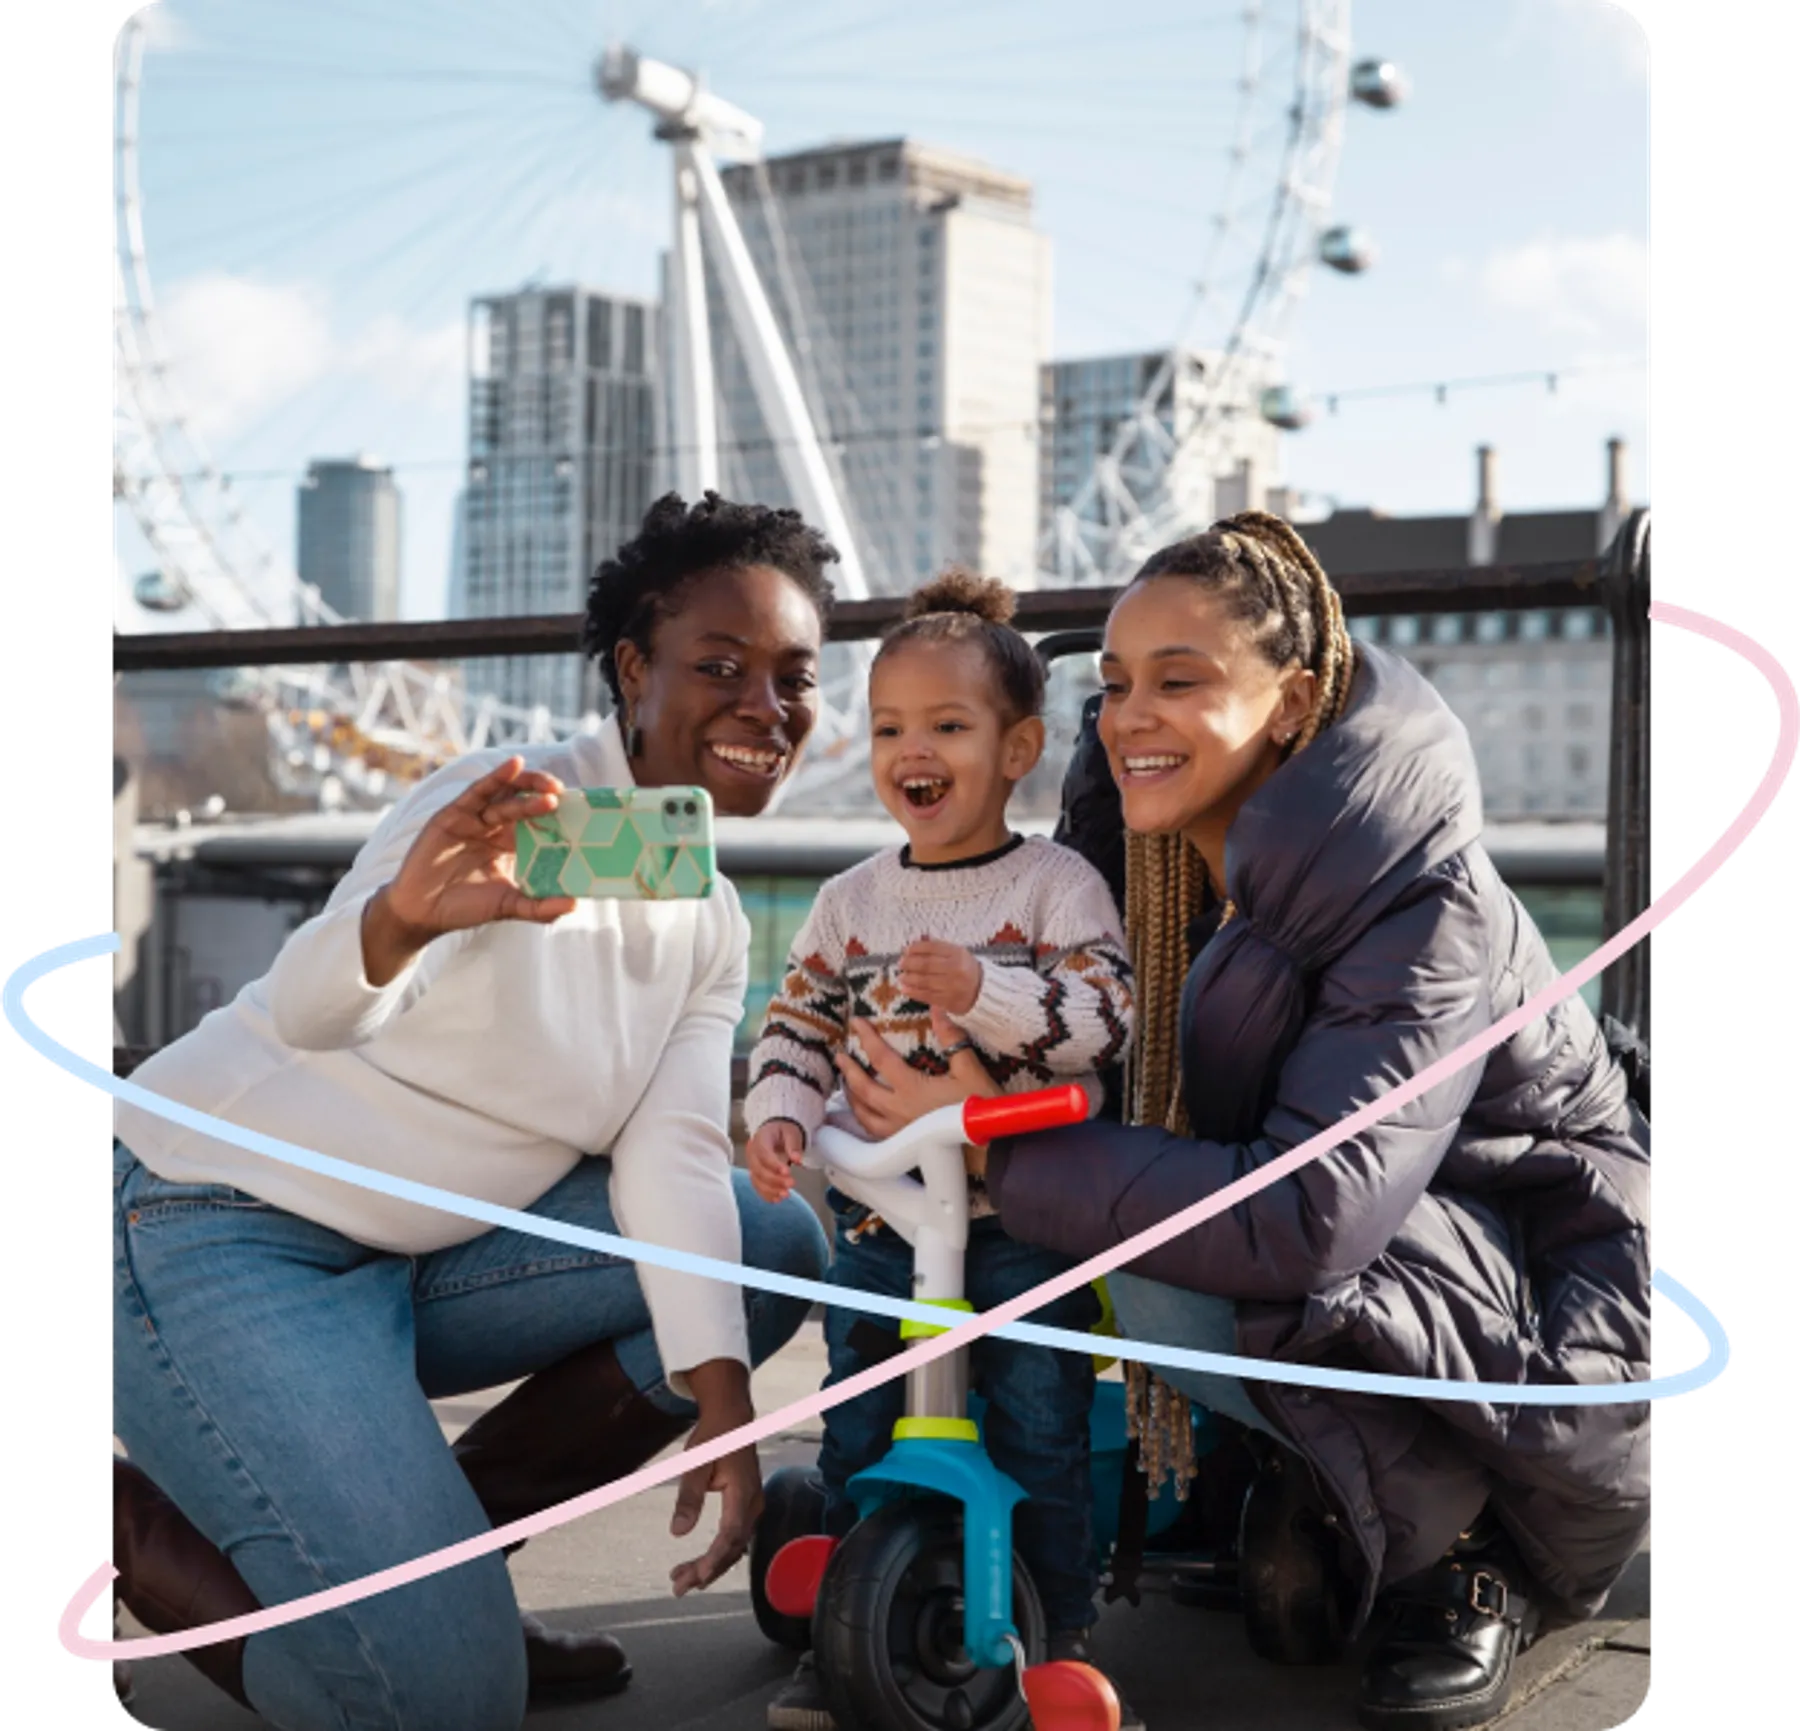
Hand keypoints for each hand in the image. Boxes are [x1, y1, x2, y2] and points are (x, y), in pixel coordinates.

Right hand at [363, 757, 575, 983]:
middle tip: (564, 795)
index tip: (583, 813)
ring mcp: (475, 819)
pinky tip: (515, 765)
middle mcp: (495, 828)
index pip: (540, 824)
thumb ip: (539, 907)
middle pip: (525, 803)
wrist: (421, 913)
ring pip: (506, 796)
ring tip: (550, 787)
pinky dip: (497, 777)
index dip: (559, 817)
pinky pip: (478, 791)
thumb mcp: (507, 907)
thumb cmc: (464, 908)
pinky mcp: (454, 813)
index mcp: (511, 846)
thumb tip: (575, 904)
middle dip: (545, 795)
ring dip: (528, 787)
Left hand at [668, 1368, 762, 1596]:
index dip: (714, 1559)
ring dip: (711, 1565)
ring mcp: (753, 1507)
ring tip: (682, 1580)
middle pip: (733, 1548)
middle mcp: (753, 1505)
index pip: (730, 1536)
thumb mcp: (695, 1464)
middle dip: (707, 1571)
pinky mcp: (747, 1507)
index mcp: (743, 1494)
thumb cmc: (714, 1438)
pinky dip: (718, 1554)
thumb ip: (688, 1498)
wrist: (732, 1418)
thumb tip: (677, 1533)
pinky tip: (701, 1564)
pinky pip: (735, 1538)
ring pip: (734, 1546)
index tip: (696, 1578)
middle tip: (678, 1587)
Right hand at [746, 1120, 805, 1202]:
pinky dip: (766, 1195)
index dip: (774, 1165)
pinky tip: (777, 1199)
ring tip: (786, 1194)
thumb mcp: (791, 1132)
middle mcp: (752, 1153)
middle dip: (775, 1180)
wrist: (774, 1132)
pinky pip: (757, 1187)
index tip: (787, 1171)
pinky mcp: (755, 1175)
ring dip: (771, 1190)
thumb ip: (793, 1145)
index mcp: (760, 1140)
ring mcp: (752, 1165)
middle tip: (791, 1183)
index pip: (763, 1154)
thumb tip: (797, 1159)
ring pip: (757, 1181)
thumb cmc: (782, 1131)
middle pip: (759, 1170)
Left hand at [835, 1009, 998, 1139]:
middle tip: (839, 1056)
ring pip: (863, 1114)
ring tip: (846, 1084)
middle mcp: (898, 1111)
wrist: (989, 1148)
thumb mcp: (970, 1070)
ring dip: (851, 1096)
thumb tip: (938, 1010)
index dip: (867, 1038)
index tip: (857, 1024)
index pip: (881, 1058)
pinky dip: (863, 1119)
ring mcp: (898, 1131)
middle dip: (848, 1070)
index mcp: (911, 1090)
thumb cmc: (982, 1108)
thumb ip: (952, 1039)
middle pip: (862, 1089)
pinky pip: (873, 1132)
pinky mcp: (904, 1145)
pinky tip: (865, 1114)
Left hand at [898, 940, 982, 1015]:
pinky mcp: (948, 1001)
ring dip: (909, 978)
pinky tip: (904, 988)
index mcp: (958, 953)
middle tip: (901, 963)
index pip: (932, 947)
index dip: (916, 948)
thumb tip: (918, 938)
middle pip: (926, 964)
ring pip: (924, 980)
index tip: (907, 949)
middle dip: (910, 963)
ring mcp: (952, 986)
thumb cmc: (965, 969)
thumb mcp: (956, 954)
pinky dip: (913, 991)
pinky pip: (926, 995)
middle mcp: (956, 969)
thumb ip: (937, 947)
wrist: (983, 992)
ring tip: (901, 976)